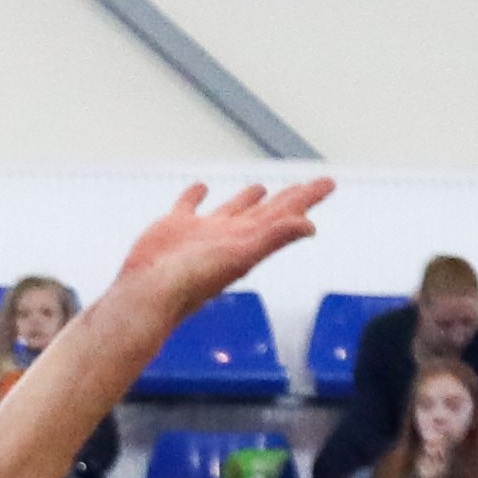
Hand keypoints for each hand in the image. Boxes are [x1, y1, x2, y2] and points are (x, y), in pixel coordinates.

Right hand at [106, 175, 334, 312]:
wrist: (150, 294)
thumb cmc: (193, 280)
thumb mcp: (240, 256)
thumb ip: (274, 237)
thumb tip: (309, 226)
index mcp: (249, 240)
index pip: (285, 214)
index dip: (307, 199)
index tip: (328, 184)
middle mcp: (230, 236)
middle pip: (267, 212)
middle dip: (288, 198)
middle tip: (308, 186)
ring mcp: (202, 232)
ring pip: (231, 209)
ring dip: (247, 199)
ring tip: (261, 188)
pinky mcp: (174, 227)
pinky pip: (189, 205)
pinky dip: (195, 195)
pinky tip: (201, 188)